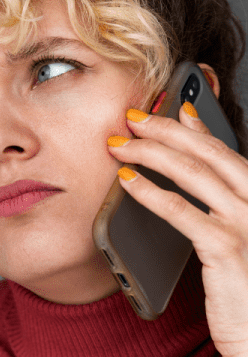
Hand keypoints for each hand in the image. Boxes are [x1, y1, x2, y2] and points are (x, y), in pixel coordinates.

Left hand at [107, 101, 247, 356]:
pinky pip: (181, 211)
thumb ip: (222, 215)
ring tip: (120, 143)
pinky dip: (150, 191)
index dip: (197, 127)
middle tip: (132, 117)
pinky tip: (127, 180)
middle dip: (167, 130)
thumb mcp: (242, 247)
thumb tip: (185, 192)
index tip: (172, 107)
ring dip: (151, 152)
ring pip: (194, 174)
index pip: (228, 153)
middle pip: (209, 154)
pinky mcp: (227, 249)